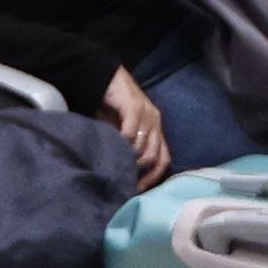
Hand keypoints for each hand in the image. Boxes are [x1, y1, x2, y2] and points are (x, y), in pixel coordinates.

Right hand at [101, 67, 169, 186]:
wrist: (103, 77)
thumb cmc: (110, 107)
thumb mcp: (120, 131)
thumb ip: (125, 147)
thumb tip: (123, 174)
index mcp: (155, 130)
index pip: (164, 159)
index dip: (153, 178)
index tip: (137, 190)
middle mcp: (156, 123)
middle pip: (156, 156)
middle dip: (142, 173)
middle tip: (126, 182)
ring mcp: (147, 114)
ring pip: (145, 147)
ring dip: (132, 159)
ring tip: (118, 166)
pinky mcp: (135, 106)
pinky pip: (131, 132)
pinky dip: (124, 143)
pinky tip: (114, 146)